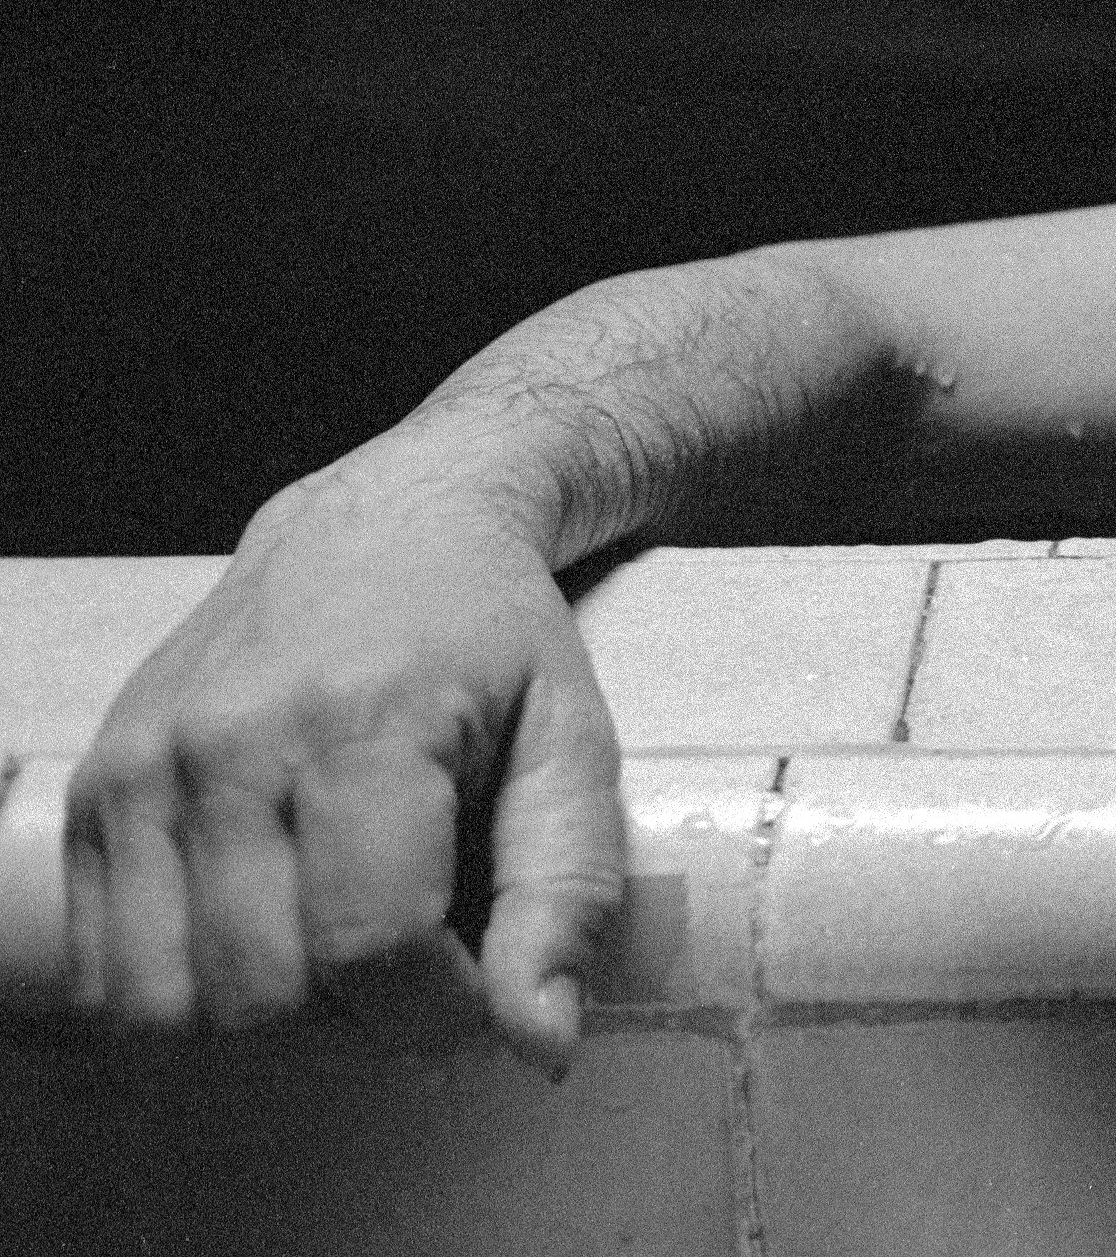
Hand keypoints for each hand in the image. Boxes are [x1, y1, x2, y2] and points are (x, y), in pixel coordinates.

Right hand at [63, 467, 625, 1071]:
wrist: (388, 523)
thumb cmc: (491, 637)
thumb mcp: (571, 740)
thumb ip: (566, 890)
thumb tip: (540, 1042)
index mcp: (361, 720)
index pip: (372, 949)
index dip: (437, 1012)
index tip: (479, 991)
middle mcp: (228, 742)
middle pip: (265, 993)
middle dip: (355, 1018)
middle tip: (417, 962)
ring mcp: (142, 766)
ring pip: (171, 1002)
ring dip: (265, 1017)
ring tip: (340, 945)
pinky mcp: (95, 789)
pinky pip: (107, 969)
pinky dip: (187, 988)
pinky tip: (266, 931)